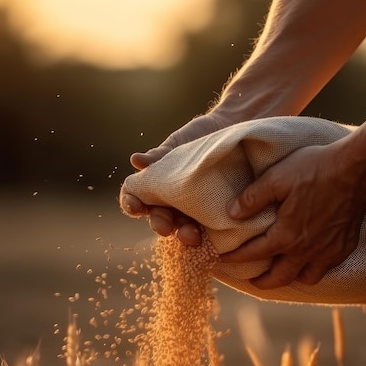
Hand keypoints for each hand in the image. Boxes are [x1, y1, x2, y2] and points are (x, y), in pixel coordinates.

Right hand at [121, 110, 233, 244]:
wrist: (233, 129)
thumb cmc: (200, 136)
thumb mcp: (180, 143)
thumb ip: (160, 155)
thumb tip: (136, 161)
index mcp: (157, 187)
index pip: (136, 199)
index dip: (131, 204)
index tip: (134, 206)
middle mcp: (173, 204)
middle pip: (160, 221)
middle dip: (160, 225)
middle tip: (165, 227)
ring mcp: (196, 213)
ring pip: (185, 231)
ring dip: (185, 235)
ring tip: (192, 235)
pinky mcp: (219, 217)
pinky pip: (213, 233)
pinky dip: (211, 237)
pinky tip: (214, 237)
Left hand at [220, 143, 365, 287]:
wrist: (356, 168)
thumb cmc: (315, 169)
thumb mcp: (275, 178)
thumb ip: (251, 198)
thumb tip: (231, 214)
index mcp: (286, 236)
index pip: (253, 254)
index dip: (234, 258)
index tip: (221, 260)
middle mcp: (307, 250)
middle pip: (279, 278)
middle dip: (262, 282)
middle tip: (251, 280)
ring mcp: (329, 250)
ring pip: (307, 278)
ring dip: (291, 278)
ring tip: (282, 272)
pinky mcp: (346, 245)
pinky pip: (328, 268)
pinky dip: (315, 268)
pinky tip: (311, 260)